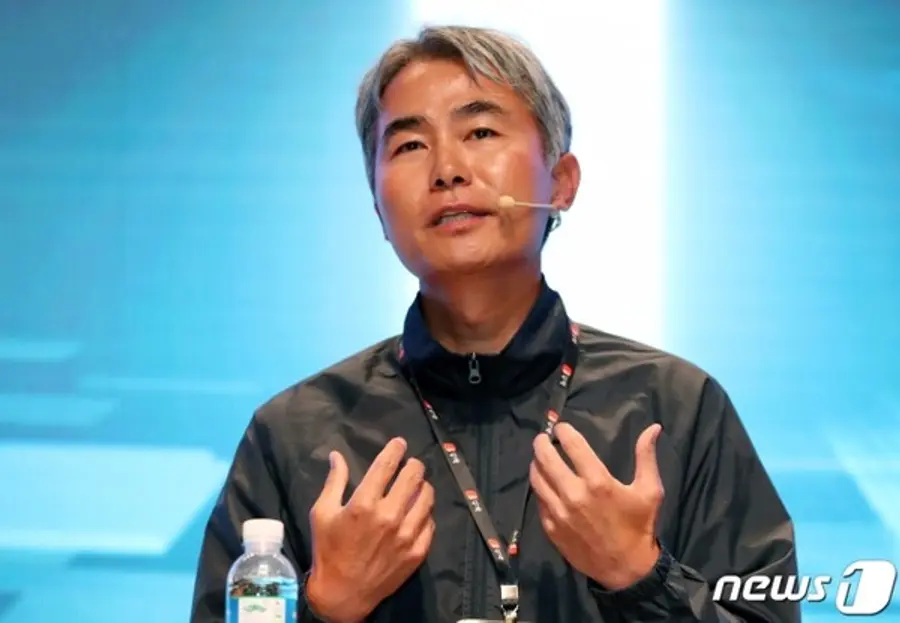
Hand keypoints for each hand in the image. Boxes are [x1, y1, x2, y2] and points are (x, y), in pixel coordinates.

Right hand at [306, 438, 434, 622]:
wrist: (343, 594)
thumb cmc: (329, 551)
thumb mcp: (322, 513)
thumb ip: (334, 481)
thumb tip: (337, 456)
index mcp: (364, 504)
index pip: (387, 466)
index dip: (395, 450)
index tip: (400, 443)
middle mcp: (389, 516)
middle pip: (413, 477)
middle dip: (414, 465)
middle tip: (412, 464)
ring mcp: (406, 535)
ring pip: (427, 498)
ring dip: (423, 486)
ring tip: (417, 485)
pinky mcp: (417, 552)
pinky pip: (430, 523)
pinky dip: (426, 512)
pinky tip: (418, 511)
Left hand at [530, 422, 663, 590]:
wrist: (626, 569)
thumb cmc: (639, 527)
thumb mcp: (649, 491)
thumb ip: (646, 456)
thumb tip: (652, 428)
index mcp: (598, 481)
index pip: (572, 445)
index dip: (563, 431)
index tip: (560, 427)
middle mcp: (574, 494)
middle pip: (545, 458)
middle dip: (541, 443)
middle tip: (543, 439)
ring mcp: (559, 512)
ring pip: (537, 478)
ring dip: (536, 464)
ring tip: (540, 458)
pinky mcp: (551, 527)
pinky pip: (538, 500)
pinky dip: (539, 488)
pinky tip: (544, 484)